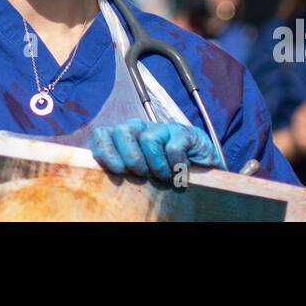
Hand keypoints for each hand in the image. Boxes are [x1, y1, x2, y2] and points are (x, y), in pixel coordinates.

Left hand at [90, 118, 219, 181]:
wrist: (203, 170)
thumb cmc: (165, 173)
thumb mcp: (141, 175)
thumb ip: (124, 170)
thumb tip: (106, 176)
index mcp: (125, 139)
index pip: (102, 134)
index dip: (104, 149)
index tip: (117, 169)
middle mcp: (141, 129)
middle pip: (123, 131)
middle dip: (132, 158)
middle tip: (144, 174)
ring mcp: (163, 128)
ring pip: (148, 139)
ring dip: (157, 165)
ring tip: (165, 176)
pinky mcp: (183, 132)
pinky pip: (173, 148)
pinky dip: (176, 166)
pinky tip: (181, 172)